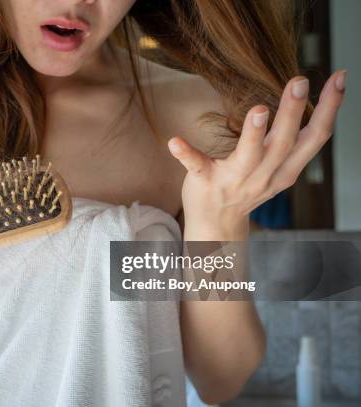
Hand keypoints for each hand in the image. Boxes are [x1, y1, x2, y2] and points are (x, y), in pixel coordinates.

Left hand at [168, 70, 346, 239]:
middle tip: (299, 81)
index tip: (339, 78)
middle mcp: (264, 176)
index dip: (329, 109)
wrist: (216, 225)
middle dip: (293, 112)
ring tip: (259, 109)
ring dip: (254, 134)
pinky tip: (175, 141)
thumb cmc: (247, 186)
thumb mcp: (278, 169)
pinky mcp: (205, 182)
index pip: (315, 137)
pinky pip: (197, 167)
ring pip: (249, 157)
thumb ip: (292, 142)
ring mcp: (234, 181)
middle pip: (283, 143)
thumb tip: (305, 98)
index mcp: (285, 169)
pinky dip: (186, 154)